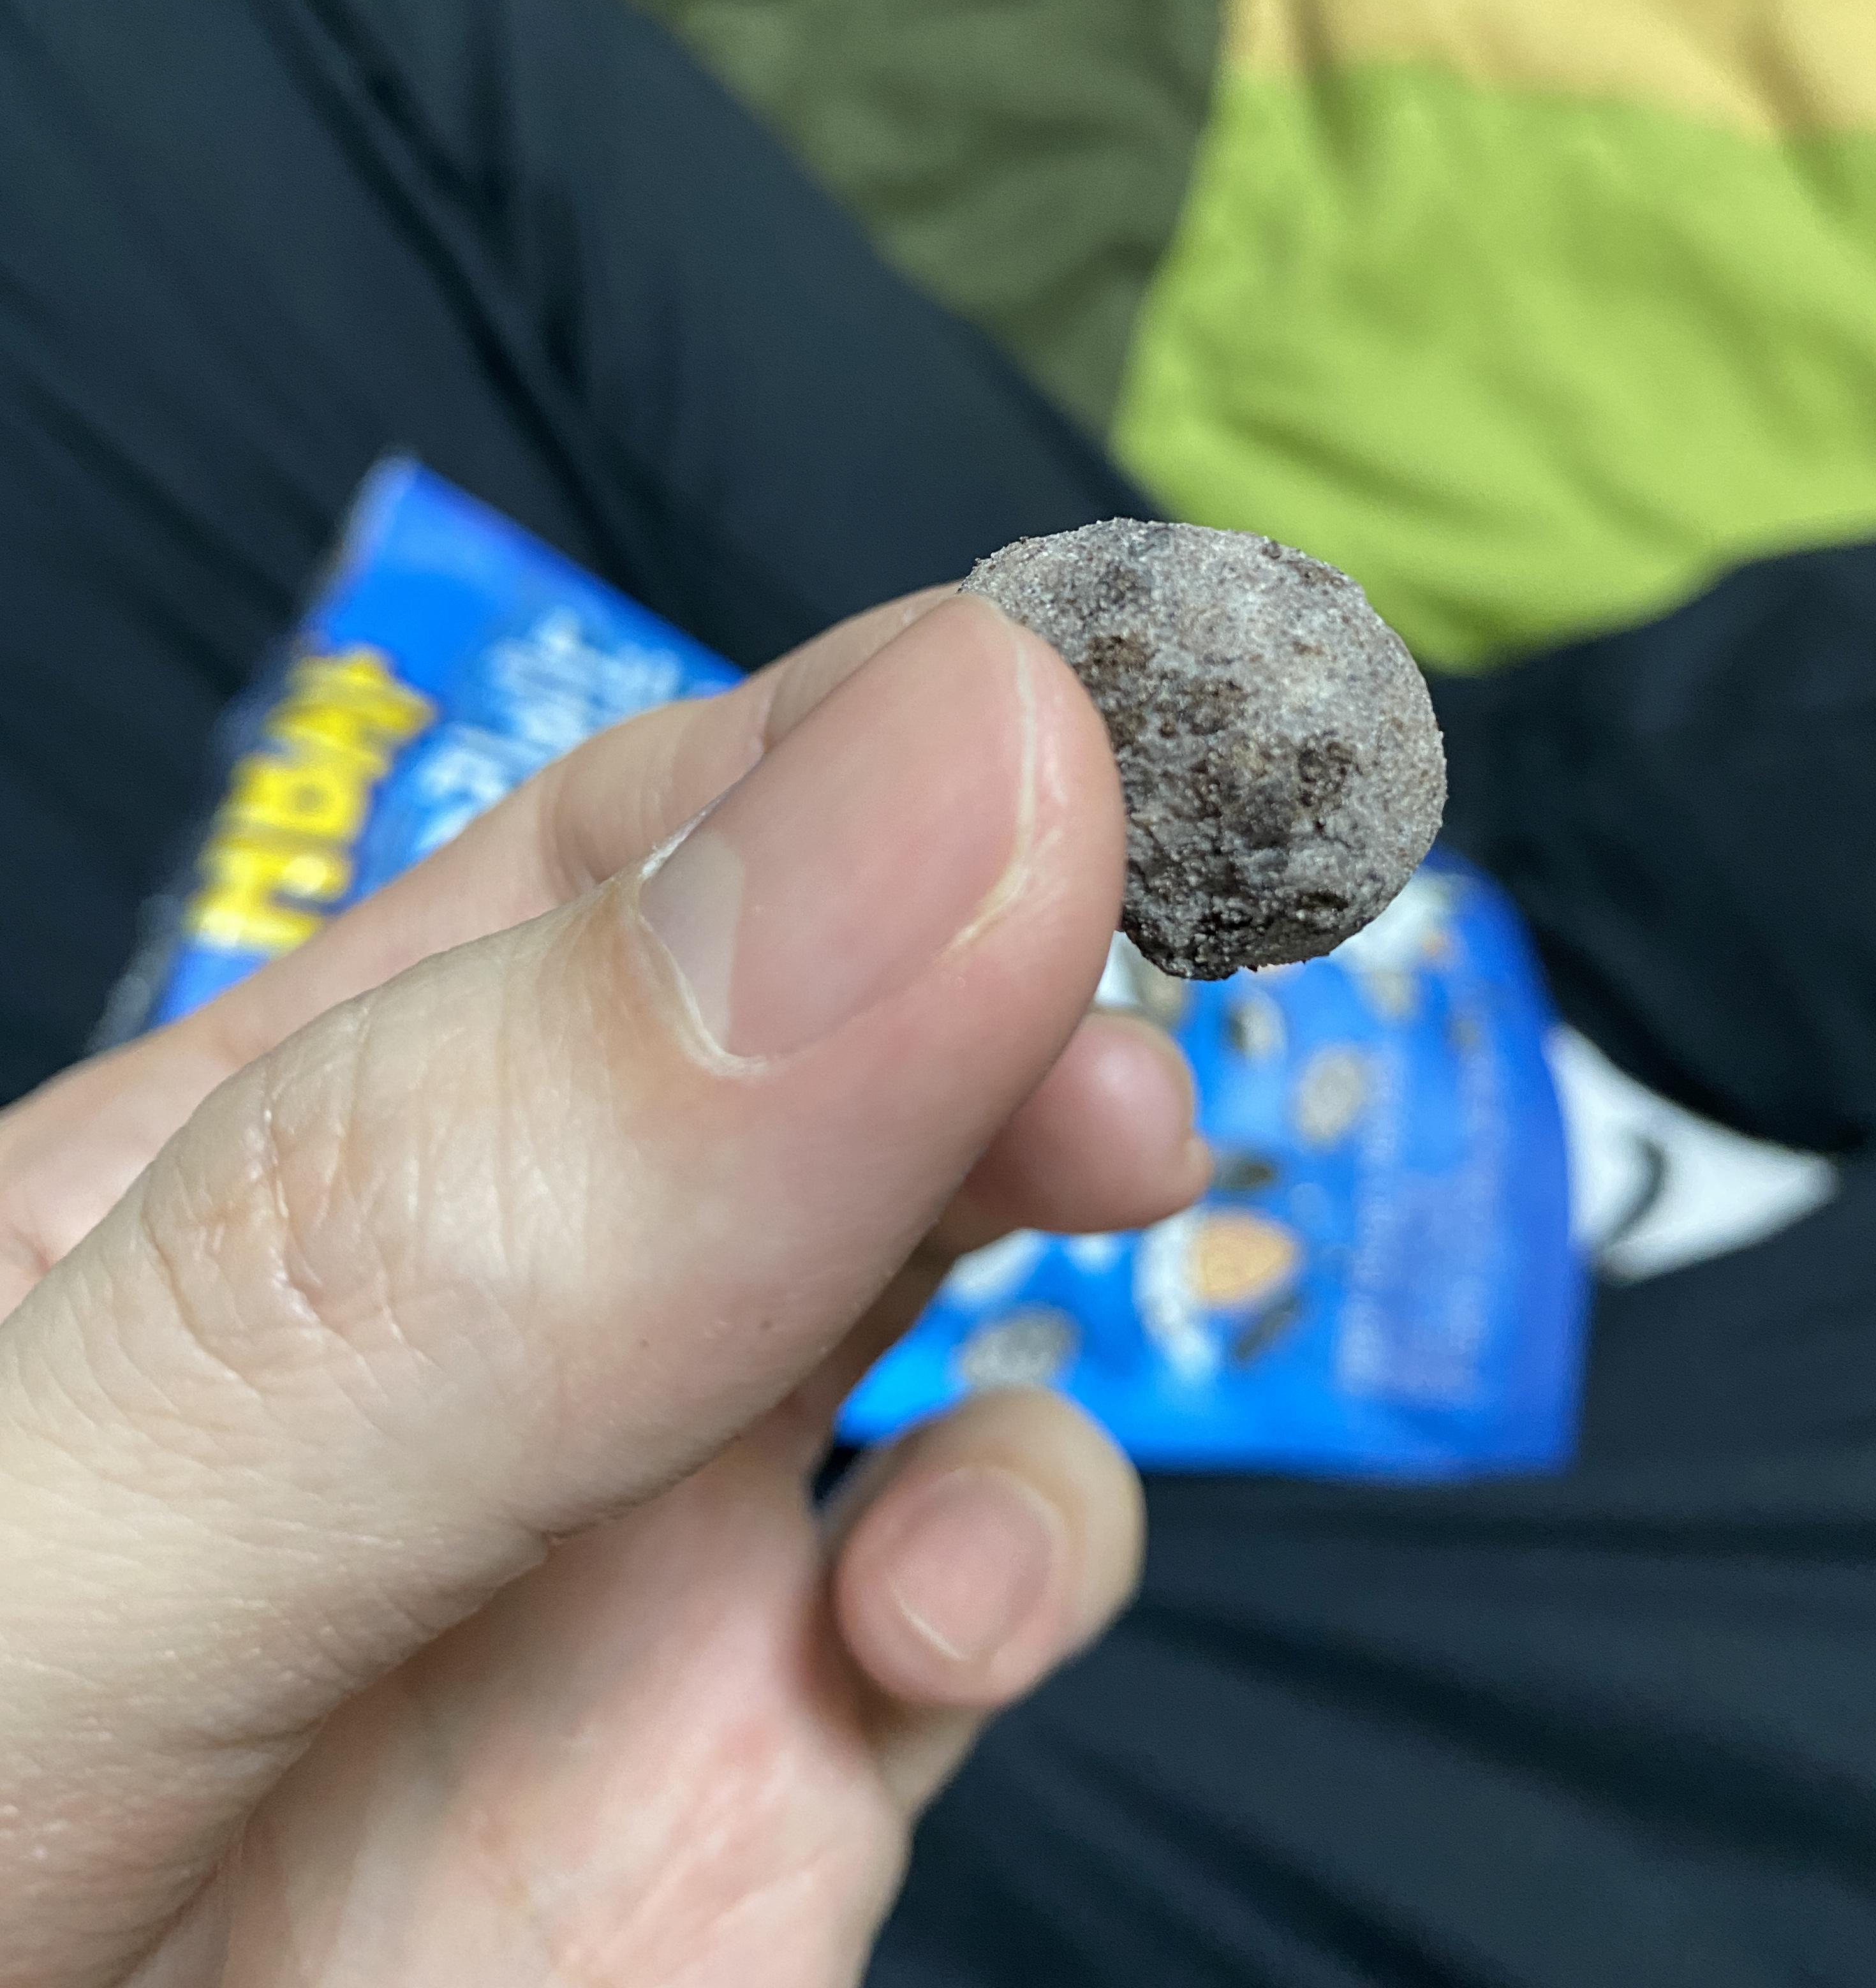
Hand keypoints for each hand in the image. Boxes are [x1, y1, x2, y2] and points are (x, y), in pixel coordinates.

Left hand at [0, 591, 1200, 1987]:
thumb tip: (956, 785)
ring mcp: (631, 1560)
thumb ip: (459, 1218)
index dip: (855, 734)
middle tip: (1144, 908)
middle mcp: (475, 1328)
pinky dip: (1036, 1545)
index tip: (1072, 697)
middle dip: (1001, 926)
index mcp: (253, 1165)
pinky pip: (962, 1596)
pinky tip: (960, 1590)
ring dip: (1055, 1169)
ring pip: (934, 1267)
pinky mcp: (746, 1801)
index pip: (611, 842)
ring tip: (1107, 1151)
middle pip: (818, 1017)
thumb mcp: (68, 1539)